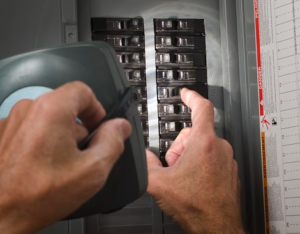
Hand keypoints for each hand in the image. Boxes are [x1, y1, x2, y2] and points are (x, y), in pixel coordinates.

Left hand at [0, 82, 130, 233]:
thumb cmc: (37, 196)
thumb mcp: (92, 170)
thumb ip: (113, 142)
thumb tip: (120, 127)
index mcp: (51, 110)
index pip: (83, 90)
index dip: (97, 109)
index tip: (99, 127)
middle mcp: (28, 110)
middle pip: (67, 106)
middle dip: (81, 127)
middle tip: (84, 153)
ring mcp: (13, 122)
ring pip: (50, 119)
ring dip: (63, 137)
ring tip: (63, 164)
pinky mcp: (4, 135)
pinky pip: (34, 130)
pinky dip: (45, 142)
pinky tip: (45, 167)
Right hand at [147, 88, 243, 233]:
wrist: (217, 227)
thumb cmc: (197, 207)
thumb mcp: (159, 184)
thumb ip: (147, 164)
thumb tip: (145, 156)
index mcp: (204, 143)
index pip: (202, 108)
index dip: (192, 97)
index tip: (186, 93)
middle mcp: (219, 147)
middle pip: (194, 132)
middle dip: (179, 146)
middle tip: (174, 166)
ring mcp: (226, 159)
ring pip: (202, 145)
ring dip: (189, 156)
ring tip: (184, 177)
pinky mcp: (229, 169)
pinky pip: (211, 156)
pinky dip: (200, 163)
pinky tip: (193, 181)